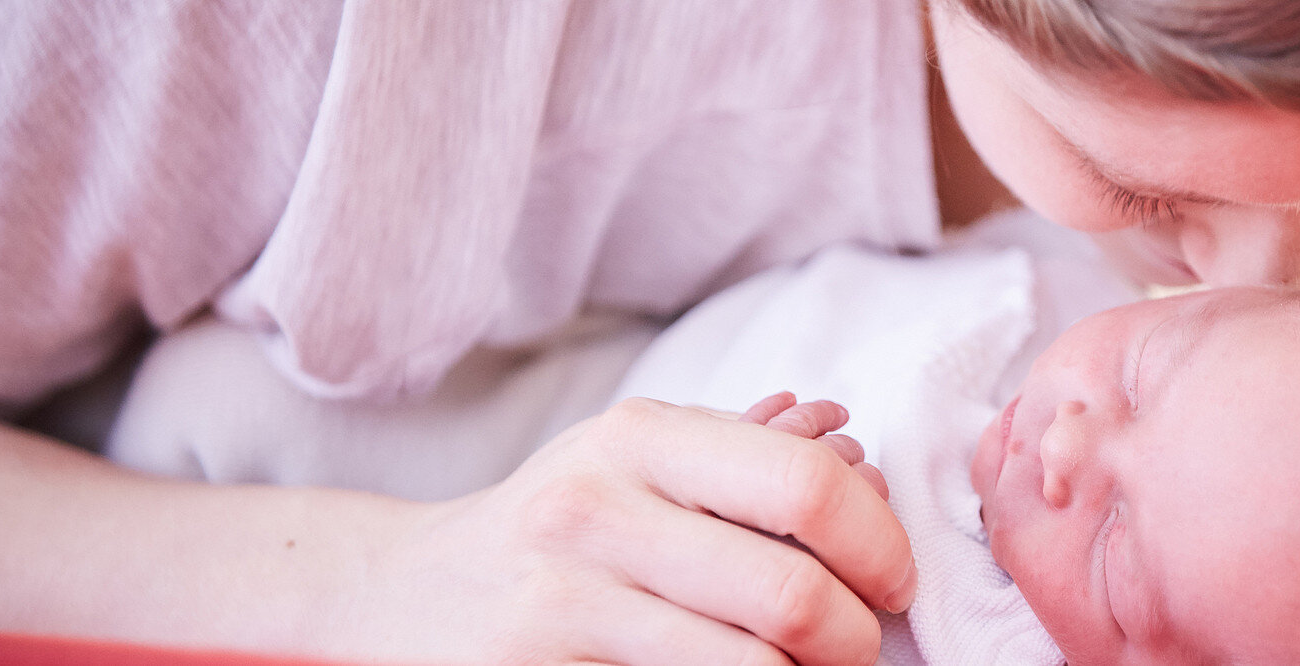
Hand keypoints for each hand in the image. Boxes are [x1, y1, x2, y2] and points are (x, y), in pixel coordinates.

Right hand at [350, 397, 916, 664]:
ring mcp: (565, 606)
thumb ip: (746, 450)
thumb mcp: (640, 462)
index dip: (879, 544)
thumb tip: (847, 437)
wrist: (406, 593)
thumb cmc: (558, 526)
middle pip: (792, 596)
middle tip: (859, 646)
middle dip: (857, 637)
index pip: (807, 487)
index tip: (893, 581)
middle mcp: (597, 511)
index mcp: (639, 437)